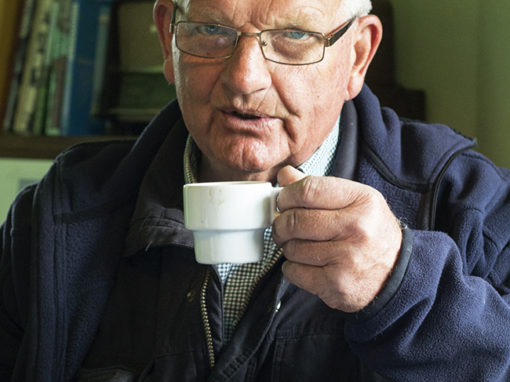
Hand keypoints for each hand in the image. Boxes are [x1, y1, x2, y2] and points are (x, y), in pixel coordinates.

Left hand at [272, 166, 401, 312]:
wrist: (397, 275)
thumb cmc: (371, 234)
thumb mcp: (354, 202)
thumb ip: (318, 188)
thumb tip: (285, 175)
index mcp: (362, 201)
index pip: (309, 190)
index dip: (287, 195)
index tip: (283, 201)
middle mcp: (357, 228)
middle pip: (295, 220)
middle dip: (281, 224)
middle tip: (283, 226)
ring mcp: (347, 258)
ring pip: (292, 248)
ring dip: (288, 247)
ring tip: (300, 246)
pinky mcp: (336, 284)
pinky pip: (294, 271)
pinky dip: (292, 268)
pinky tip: (305, 264)